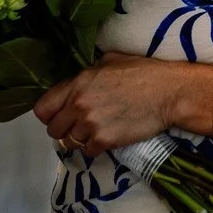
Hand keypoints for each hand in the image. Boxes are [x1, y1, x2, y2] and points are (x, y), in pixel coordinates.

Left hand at [34, 53, 182, 157]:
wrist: (170, 92)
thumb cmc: (146, 72)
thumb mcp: (112, 60)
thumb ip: (89, 72)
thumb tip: (80, 80)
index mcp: (78, 83)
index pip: (42, 109)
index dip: (50, 114)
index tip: (61, 115)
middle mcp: (79, 105)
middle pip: (53, 130)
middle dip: (65, 128)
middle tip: (81, 125)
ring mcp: (90, 125)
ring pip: (70, 142)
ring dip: (82, 138)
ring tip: (98, 130)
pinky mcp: (104, 140)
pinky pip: (88, 152)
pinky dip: (96, 147)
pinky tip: (109, 137)